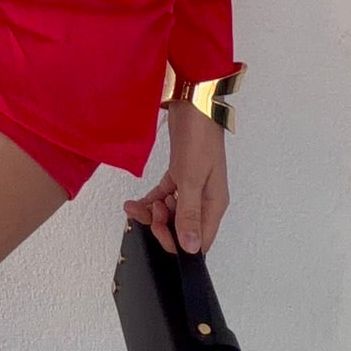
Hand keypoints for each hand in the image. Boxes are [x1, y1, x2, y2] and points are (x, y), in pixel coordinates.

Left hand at [122, 101, 229, 254]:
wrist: (192, 103)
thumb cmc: (198, 138)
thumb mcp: (191, 179)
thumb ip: (189, 214)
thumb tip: (192, 247)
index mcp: (213, 204)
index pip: (198, 241)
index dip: (176, 242)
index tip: (157, 228)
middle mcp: (205, 199)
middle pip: (182, 227)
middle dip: (162, 225)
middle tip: (149, 210)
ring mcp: (193, 186)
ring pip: (171, 211)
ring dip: (153, 212)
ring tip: (137, 205)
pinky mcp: (181, 174)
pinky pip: (165, 195)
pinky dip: (151, 200)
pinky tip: (136, 201)